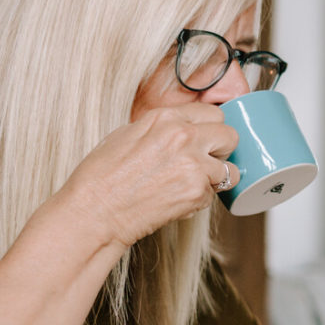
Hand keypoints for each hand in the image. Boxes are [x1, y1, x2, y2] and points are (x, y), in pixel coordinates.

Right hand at [58, 104, 238, 249]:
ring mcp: (194, 165)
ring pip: (230, 169)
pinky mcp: (197, 193)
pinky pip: (214, 195)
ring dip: (215, 178)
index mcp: (166, 118)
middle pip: (230, 136)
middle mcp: (185, 137)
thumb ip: (162, 128)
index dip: (210, 129)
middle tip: (207, 161)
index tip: (206, 139)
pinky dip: (201, 199)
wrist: (95, 211)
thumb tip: (183, 130)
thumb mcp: (128, 134)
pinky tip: (177, 200)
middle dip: (221, 149)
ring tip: (190, 185)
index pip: (213, 113)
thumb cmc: (102, 176)